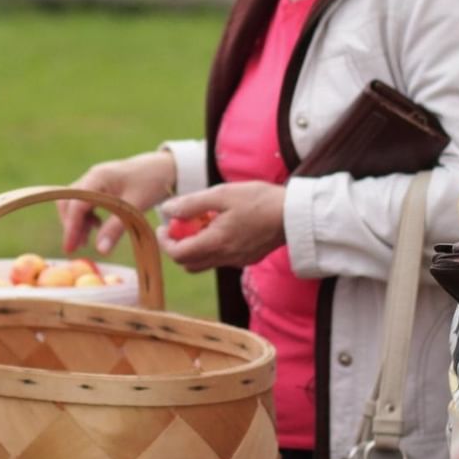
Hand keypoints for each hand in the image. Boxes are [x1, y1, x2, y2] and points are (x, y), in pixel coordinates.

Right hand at [59, 150, 178, 253]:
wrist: (163, 167)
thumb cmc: (151, 183)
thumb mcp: (135, 207)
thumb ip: (116, 228)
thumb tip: (101, 251)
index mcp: (97, 178)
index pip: (76, 204)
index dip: (71, 227)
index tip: (70, 248)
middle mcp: (91, 177)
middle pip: (69, 202)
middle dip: (70, 225)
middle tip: (75, 248)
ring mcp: (94, 181)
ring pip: (75, 203)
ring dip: (77, 222)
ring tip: (85, 242)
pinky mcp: (99, 186)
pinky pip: (84, 202)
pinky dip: (86, 217)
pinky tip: (97, 227)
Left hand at [157, 182, 286, 273]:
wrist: (294, 213)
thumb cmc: (259, 200)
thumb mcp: (222, 194)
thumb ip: (192, 203)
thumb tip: (167, 210)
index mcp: (216, 243)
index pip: (178, 254)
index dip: (165, 241)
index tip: (164, 226)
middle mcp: (225, 257)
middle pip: (188, 263)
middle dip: (178, 246)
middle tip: (180, 225)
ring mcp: (237, 261)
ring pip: (204, 263)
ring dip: (195, 247)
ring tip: (203, 222)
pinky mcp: (247, 259)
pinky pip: (221, 259)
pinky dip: (212, 246)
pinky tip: (222, 226)